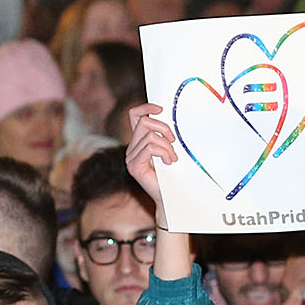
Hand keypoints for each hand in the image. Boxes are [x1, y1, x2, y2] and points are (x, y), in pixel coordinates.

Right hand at [124, 103, 174, 220]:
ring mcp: (131, 158)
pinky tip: (169, 162)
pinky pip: (150, 148)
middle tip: (174, 141)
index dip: (145, 108)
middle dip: (163, 128)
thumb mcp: (169, 149)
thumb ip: (165, 135)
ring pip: (149, 136)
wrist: (171, 197)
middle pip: (144, 123)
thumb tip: (168, 117)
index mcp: (138, 142)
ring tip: (172, 158)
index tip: (160, 108)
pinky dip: (163, 153)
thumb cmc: (172, 174)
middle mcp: (131, 148)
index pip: (134, 116)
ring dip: (166, 146)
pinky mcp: (134, 166)